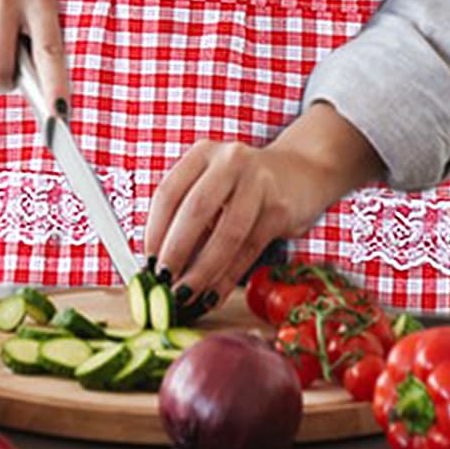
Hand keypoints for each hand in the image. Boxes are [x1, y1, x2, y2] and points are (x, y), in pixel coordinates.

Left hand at [143, 104, 383, 309]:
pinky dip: (228, 278)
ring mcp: (258, 183)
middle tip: (164, 283)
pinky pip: (249, 250)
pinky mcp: (279, 209)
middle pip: (196, 210)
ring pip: (226, 233)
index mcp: (203, 153)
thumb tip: (158, 264)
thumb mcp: (213, 185)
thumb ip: (187, 215)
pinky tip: (213, 295)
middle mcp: (230, 161)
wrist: (302, 172)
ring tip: (186, 295)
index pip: (169, 193)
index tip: (147, 263)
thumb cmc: (244, 185)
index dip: (155, 231)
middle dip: (176, 252)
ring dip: (203, 270)